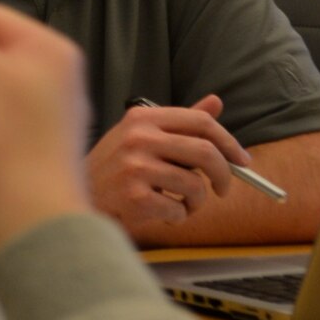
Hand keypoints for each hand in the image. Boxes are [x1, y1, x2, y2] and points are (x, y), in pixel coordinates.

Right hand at [86, 95, 250, 239]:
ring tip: (180, 205)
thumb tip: (217, 101)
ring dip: (196, 202)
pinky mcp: (134, 196)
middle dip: (224, 175)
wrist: (78, 197)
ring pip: (194, 186)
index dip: (228, 141)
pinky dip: (176, 217)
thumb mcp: (142, 136)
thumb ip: (181, 123)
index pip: (200, 121)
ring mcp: (135, 167)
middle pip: (205, 152)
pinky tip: (160, 214)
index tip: (241, 160)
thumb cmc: (114, 168)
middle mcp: (138, 138)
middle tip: (223, 189)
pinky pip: (177, 209)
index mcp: (142, 118)